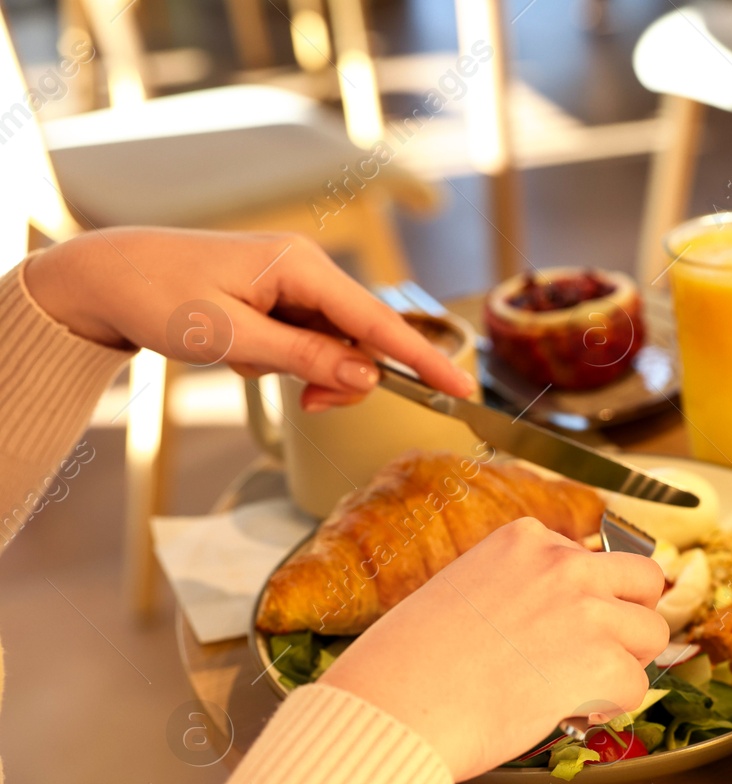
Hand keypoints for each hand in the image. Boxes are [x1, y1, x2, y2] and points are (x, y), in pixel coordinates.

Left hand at [23, 227, 474, 410]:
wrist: (105, 275)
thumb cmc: (159, 297)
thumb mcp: (232, 337)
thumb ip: (305, 358)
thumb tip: (368, 378)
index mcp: (301, 266)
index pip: (380, 323)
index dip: (423, 360)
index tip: (461, 389)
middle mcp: (307, 267)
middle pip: (361, 338)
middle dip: (341, 377)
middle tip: (305, 404)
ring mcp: (294, 280)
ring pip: (335, 344)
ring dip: (308, 371)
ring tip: (252, 366)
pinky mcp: (280, 294)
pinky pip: (308, 338)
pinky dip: (287, 359)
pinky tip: (244, 351)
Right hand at [320, 518, 669, 780]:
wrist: (394, 708)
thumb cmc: (409, 665)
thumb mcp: (464, 591)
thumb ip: (520, 589)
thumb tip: (555, 620)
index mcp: (526, 539)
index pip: (595, 556)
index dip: (592, 597)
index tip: (570, 626)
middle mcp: (564, 564)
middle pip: (645, 581)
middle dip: (632, 618)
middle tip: (603, 653)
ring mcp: (587, 610)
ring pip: (651, 634)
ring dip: (624, 666)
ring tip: (577, 689)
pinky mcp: (601, 662)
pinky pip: (636, 687)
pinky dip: (611, 708)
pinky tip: (569, 713)